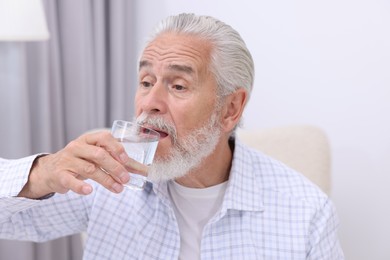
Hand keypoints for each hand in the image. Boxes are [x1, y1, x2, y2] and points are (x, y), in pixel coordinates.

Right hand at [18, 131, 147, 198]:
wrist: (50, 170)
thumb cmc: (79, 162)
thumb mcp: (95, 157)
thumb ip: (116, 161)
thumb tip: (142, 169)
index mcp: (88, 139)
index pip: (104, 138)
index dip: (117, 148)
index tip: (127, 160)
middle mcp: (77, 147)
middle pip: (99, 155)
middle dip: (115, 167)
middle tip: (127, 179)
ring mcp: (67, 160)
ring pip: (89, 169)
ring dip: (106, 180)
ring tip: (118, 189)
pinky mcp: (59, 175)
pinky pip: (70, 181)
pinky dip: (80, 187)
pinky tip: (89, 191)